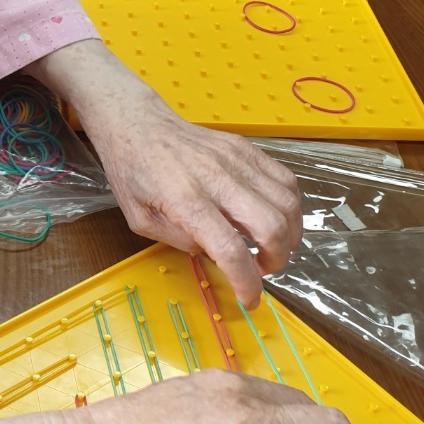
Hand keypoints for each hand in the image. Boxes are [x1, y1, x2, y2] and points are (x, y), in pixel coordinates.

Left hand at [29, 40, 302, 306]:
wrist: (138, 124)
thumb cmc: (133, 172)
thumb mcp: (139, 219)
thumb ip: (178, 241)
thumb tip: (214, 254)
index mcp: (185, 199)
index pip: (230, 249)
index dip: (246, 283)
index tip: (248, 299)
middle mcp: (217, 177)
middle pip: (271, 225)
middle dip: (277, 259)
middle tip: (263, 268)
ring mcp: (236, 159)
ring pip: (286, 203)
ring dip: (289, 235)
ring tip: (271, 246)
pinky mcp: (247, 148)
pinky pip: (285, 180)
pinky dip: (290, 206)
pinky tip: (276, 218)